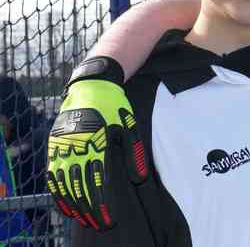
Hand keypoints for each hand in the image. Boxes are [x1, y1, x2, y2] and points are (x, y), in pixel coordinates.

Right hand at [47, 79, 147, 229]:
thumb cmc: (115, 106)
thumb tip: (139, 179)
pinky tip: (65, 204)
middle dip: (90, 209)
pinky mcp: (55, 143)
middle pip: (80, 186)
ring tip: (83, 218)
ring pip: (64, 183)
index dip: (102, 203)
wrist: (92, 84)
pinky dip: (57, 191)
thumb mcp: (130, 125)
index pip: (98, 182)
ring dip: (73, 204)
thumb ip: (134, 153)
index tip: (109, 218)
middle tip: (99, 223)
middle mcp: (77, 145)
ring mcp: (62, 145)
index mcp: (98, 142)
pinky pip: (52, 172)